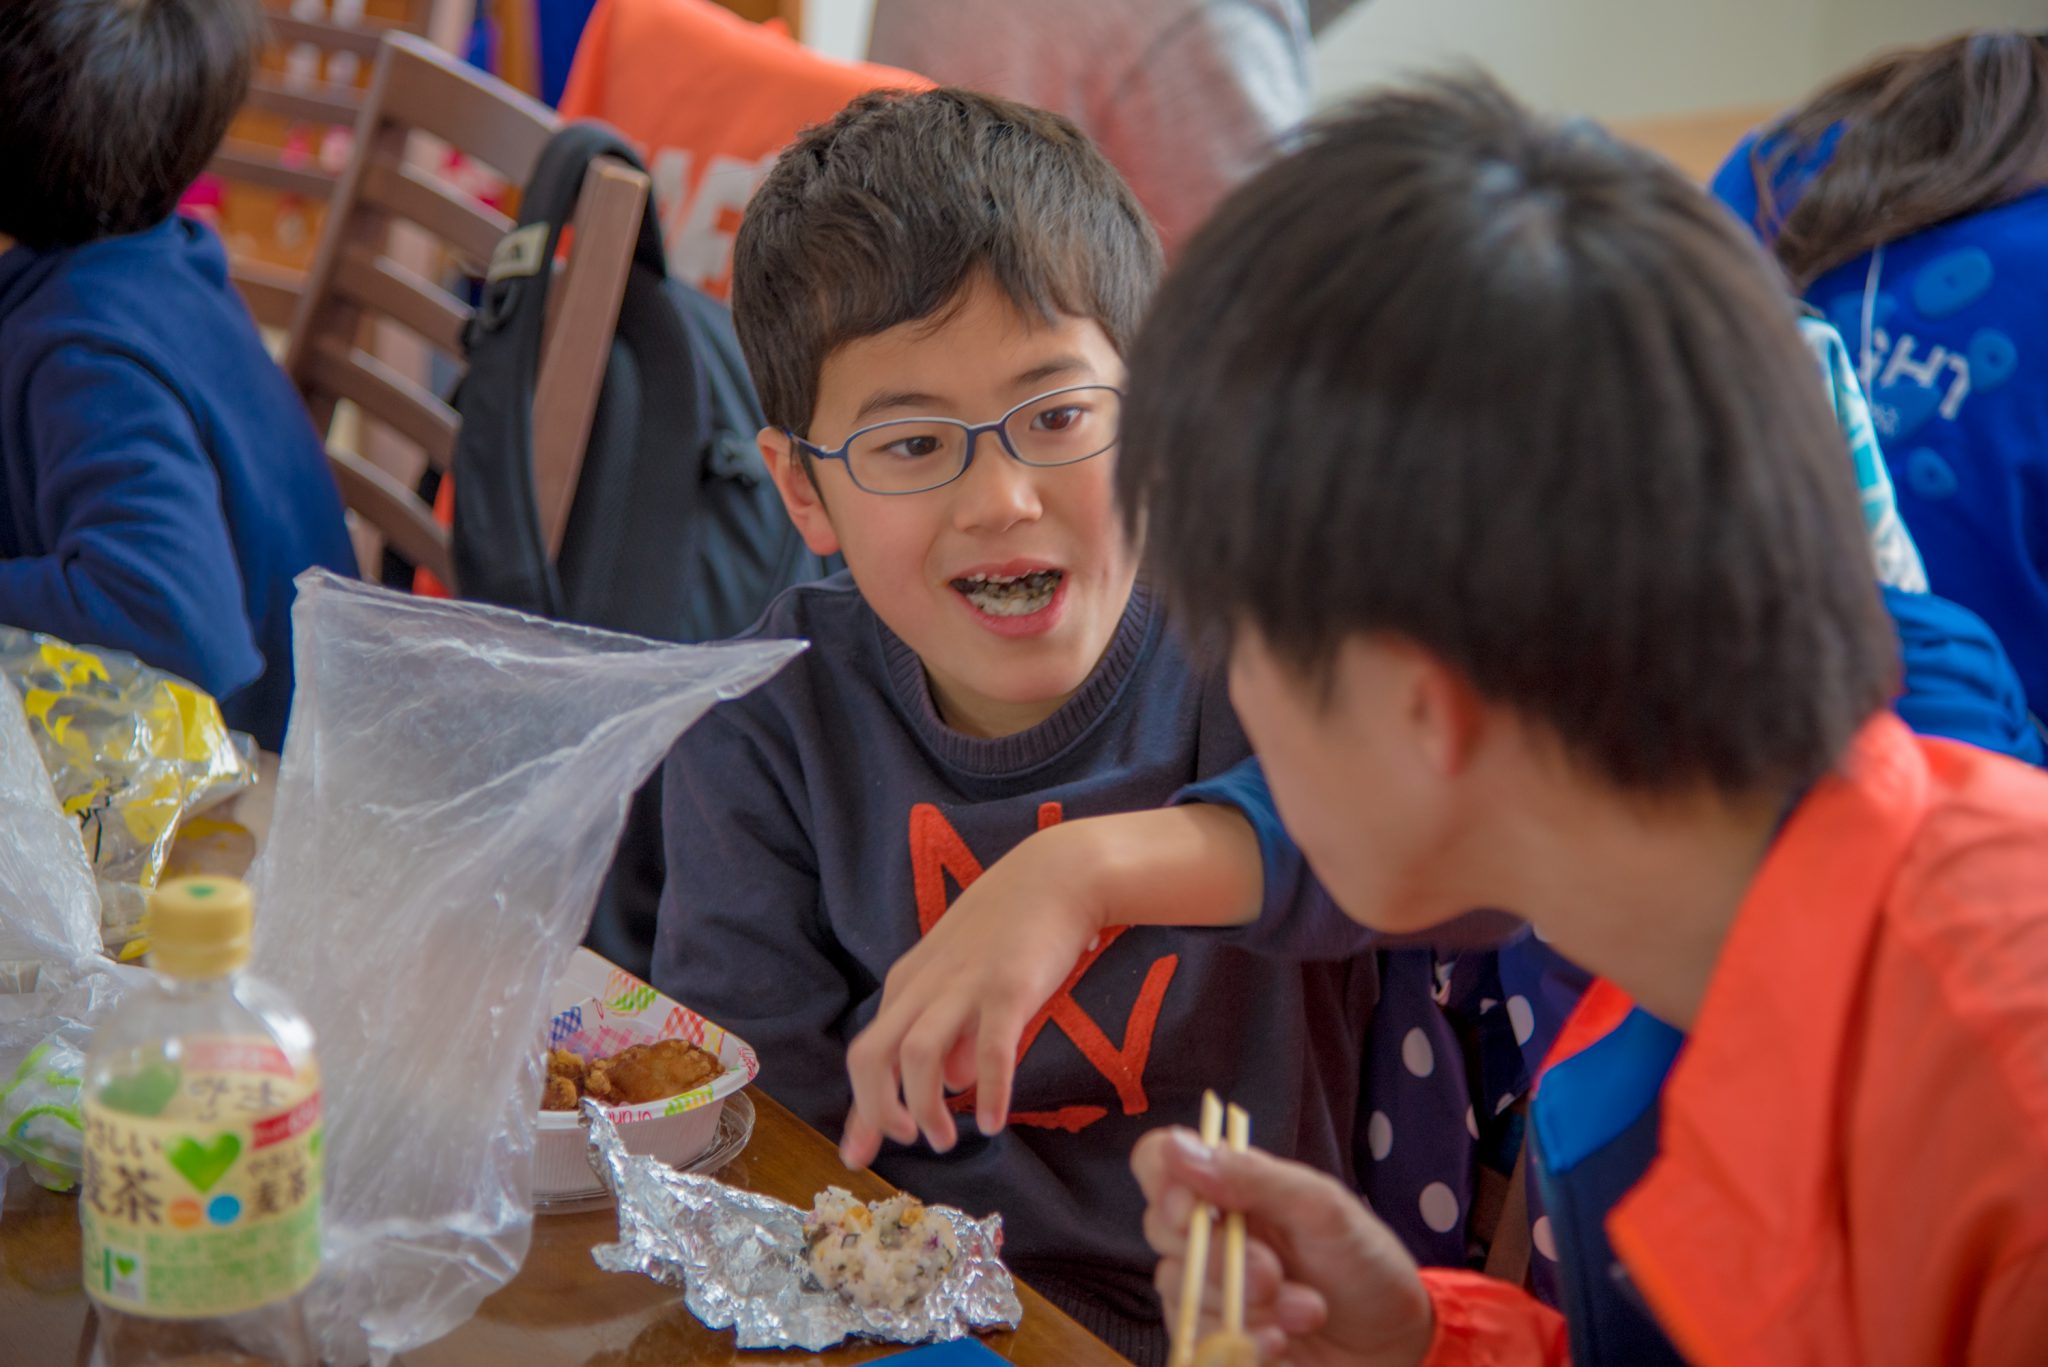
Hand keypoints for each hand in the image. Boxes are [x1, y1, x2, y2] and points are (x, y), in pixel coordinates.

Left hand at [841, 819, 1107, 1165]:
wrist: (1058, 874)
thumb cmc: (1013, 929)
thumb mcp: (965, 980)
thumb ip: (953, 1033)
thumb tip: (951, 1085)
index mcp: (908, 983)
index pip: (868, 1052)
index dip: (861, 1109)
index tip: (858, 1155)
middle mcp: (925, 985)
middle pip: (872, 1055)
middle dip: (877, 1110)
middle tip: (906, 1141)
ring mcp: (965, 985)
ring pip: (918, 1056)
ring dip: (923, 1108)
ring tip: (944, 1140)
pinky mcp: (1009, 988)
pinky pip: (990, 1049)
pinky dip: (989, 1091)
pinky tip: (994, 1122)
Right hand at [1135, 1127, 1435, 1366]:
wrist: (1393, 1343)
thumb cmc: (1362, 1261)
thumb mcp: (1322, 1208)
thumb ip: (1254, 1177)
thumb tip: (1179, 1148)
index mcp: (1230, 1185)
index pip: (1157, 1162)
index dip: (1162, 1181)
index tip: (1194, 1210)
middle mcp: (1209, 1231)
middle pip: (1160, 1229)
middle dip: (1221, 1257)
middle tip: (1275, 1273)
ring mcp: (1207, 1286)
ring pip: (1179, 1288)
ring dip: (1245, 1305)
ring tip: (1306, 1311)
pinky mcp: (1213, 1336)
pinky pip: (1195, 1339)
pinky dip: (1241, 1343)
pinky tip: (1281, 1342)